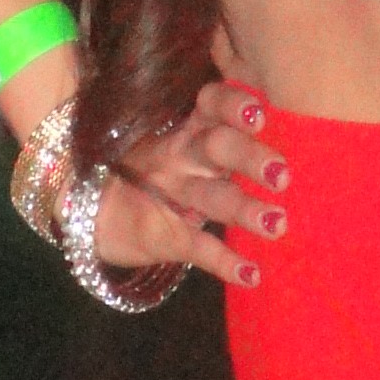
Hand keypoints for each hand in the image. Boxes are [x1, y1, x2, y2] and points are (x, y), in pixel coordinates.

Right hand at [91, 74, 289, 290]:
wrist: (96, 214)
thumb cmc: (160, 172)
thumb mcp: (183, 143)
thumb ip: (225, 129)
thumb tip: (283, 117)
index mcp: (189, 129)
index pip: (211, 105)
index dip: (233, 106)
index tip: (259, 115)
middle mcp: (180, 156)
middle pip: (215, 147)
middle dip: (248, 157)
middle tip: (282, 174)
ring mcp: (171, 197)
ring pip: (210, 197)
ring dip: (244, 210)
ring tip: (278, 224)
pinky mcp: (166, 236)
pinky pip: (197, 248)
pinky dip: (225, 263)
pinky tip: (251, 275)